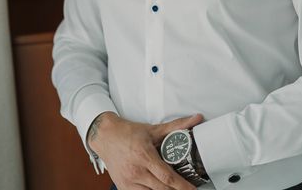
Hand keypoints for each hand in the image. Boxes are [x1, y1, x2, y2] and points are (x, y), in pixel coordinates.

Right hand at [88, 112, 203, 189]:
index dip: (182, 186)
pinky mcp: (123, 186)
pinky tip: (155, 186)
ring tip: (170, 186)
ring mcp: (128, 180)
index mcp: (144, 155)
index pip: (167, 177)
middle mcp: (135, 170)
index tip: (192, 189)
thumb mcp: (153, 129)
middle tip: (185, 188)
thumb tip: (196, 119)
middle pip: (162, 189)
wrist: (104, 136)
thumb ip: (176, 126)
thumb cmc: (127, 133)